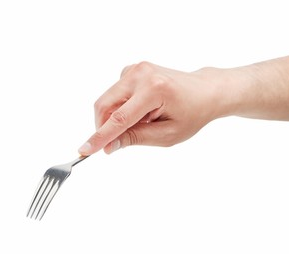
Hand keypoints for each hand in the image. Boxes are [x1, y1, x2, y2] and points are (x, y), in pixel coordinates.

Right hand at [78, 62, 237, 154]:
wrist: (205, 91)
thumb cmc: (192, 114)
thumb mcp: (167, 134)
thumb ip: (136, 138)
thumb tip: (108, 145)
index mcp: (154, 90)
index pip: (119, 119)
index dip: (100, 137)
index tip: (84, 150)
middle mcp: (141, 74)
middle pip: (105, 105)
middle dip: (104, 127)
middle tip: (117, 142)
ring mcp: (135, 68)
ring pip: (108, 100)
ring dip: (116, 117)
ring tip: (143, 121)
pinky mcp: (132, 69)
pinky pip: (115, 94)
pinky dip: (121, 107)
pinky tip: (141, 110)